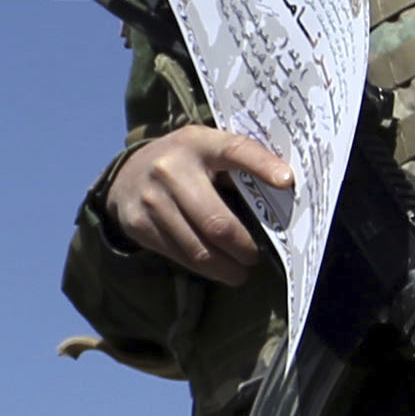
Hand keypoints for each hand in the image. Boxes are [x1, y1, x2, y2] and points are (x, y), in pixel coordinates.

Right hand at [101, 126, 297, 285]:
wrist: (126, 174)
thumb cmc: (185, 163)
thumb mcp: (207, 149)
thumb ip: (237, 165)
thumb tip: (282, 195)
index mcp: (198, 143)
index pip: (235, 150)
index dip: (262, 165)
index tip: (287, 182)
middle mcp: (171, 169)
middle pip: (217, 222)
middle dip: (244, 248)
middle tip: (256, 258)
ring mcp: (152, 199)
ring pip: (199, 249)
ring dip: (227, 267)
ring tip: (241, 272)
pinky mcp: (139, 225)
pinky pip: (180, 256)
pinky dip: (204, 269)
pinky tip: (216, 267)